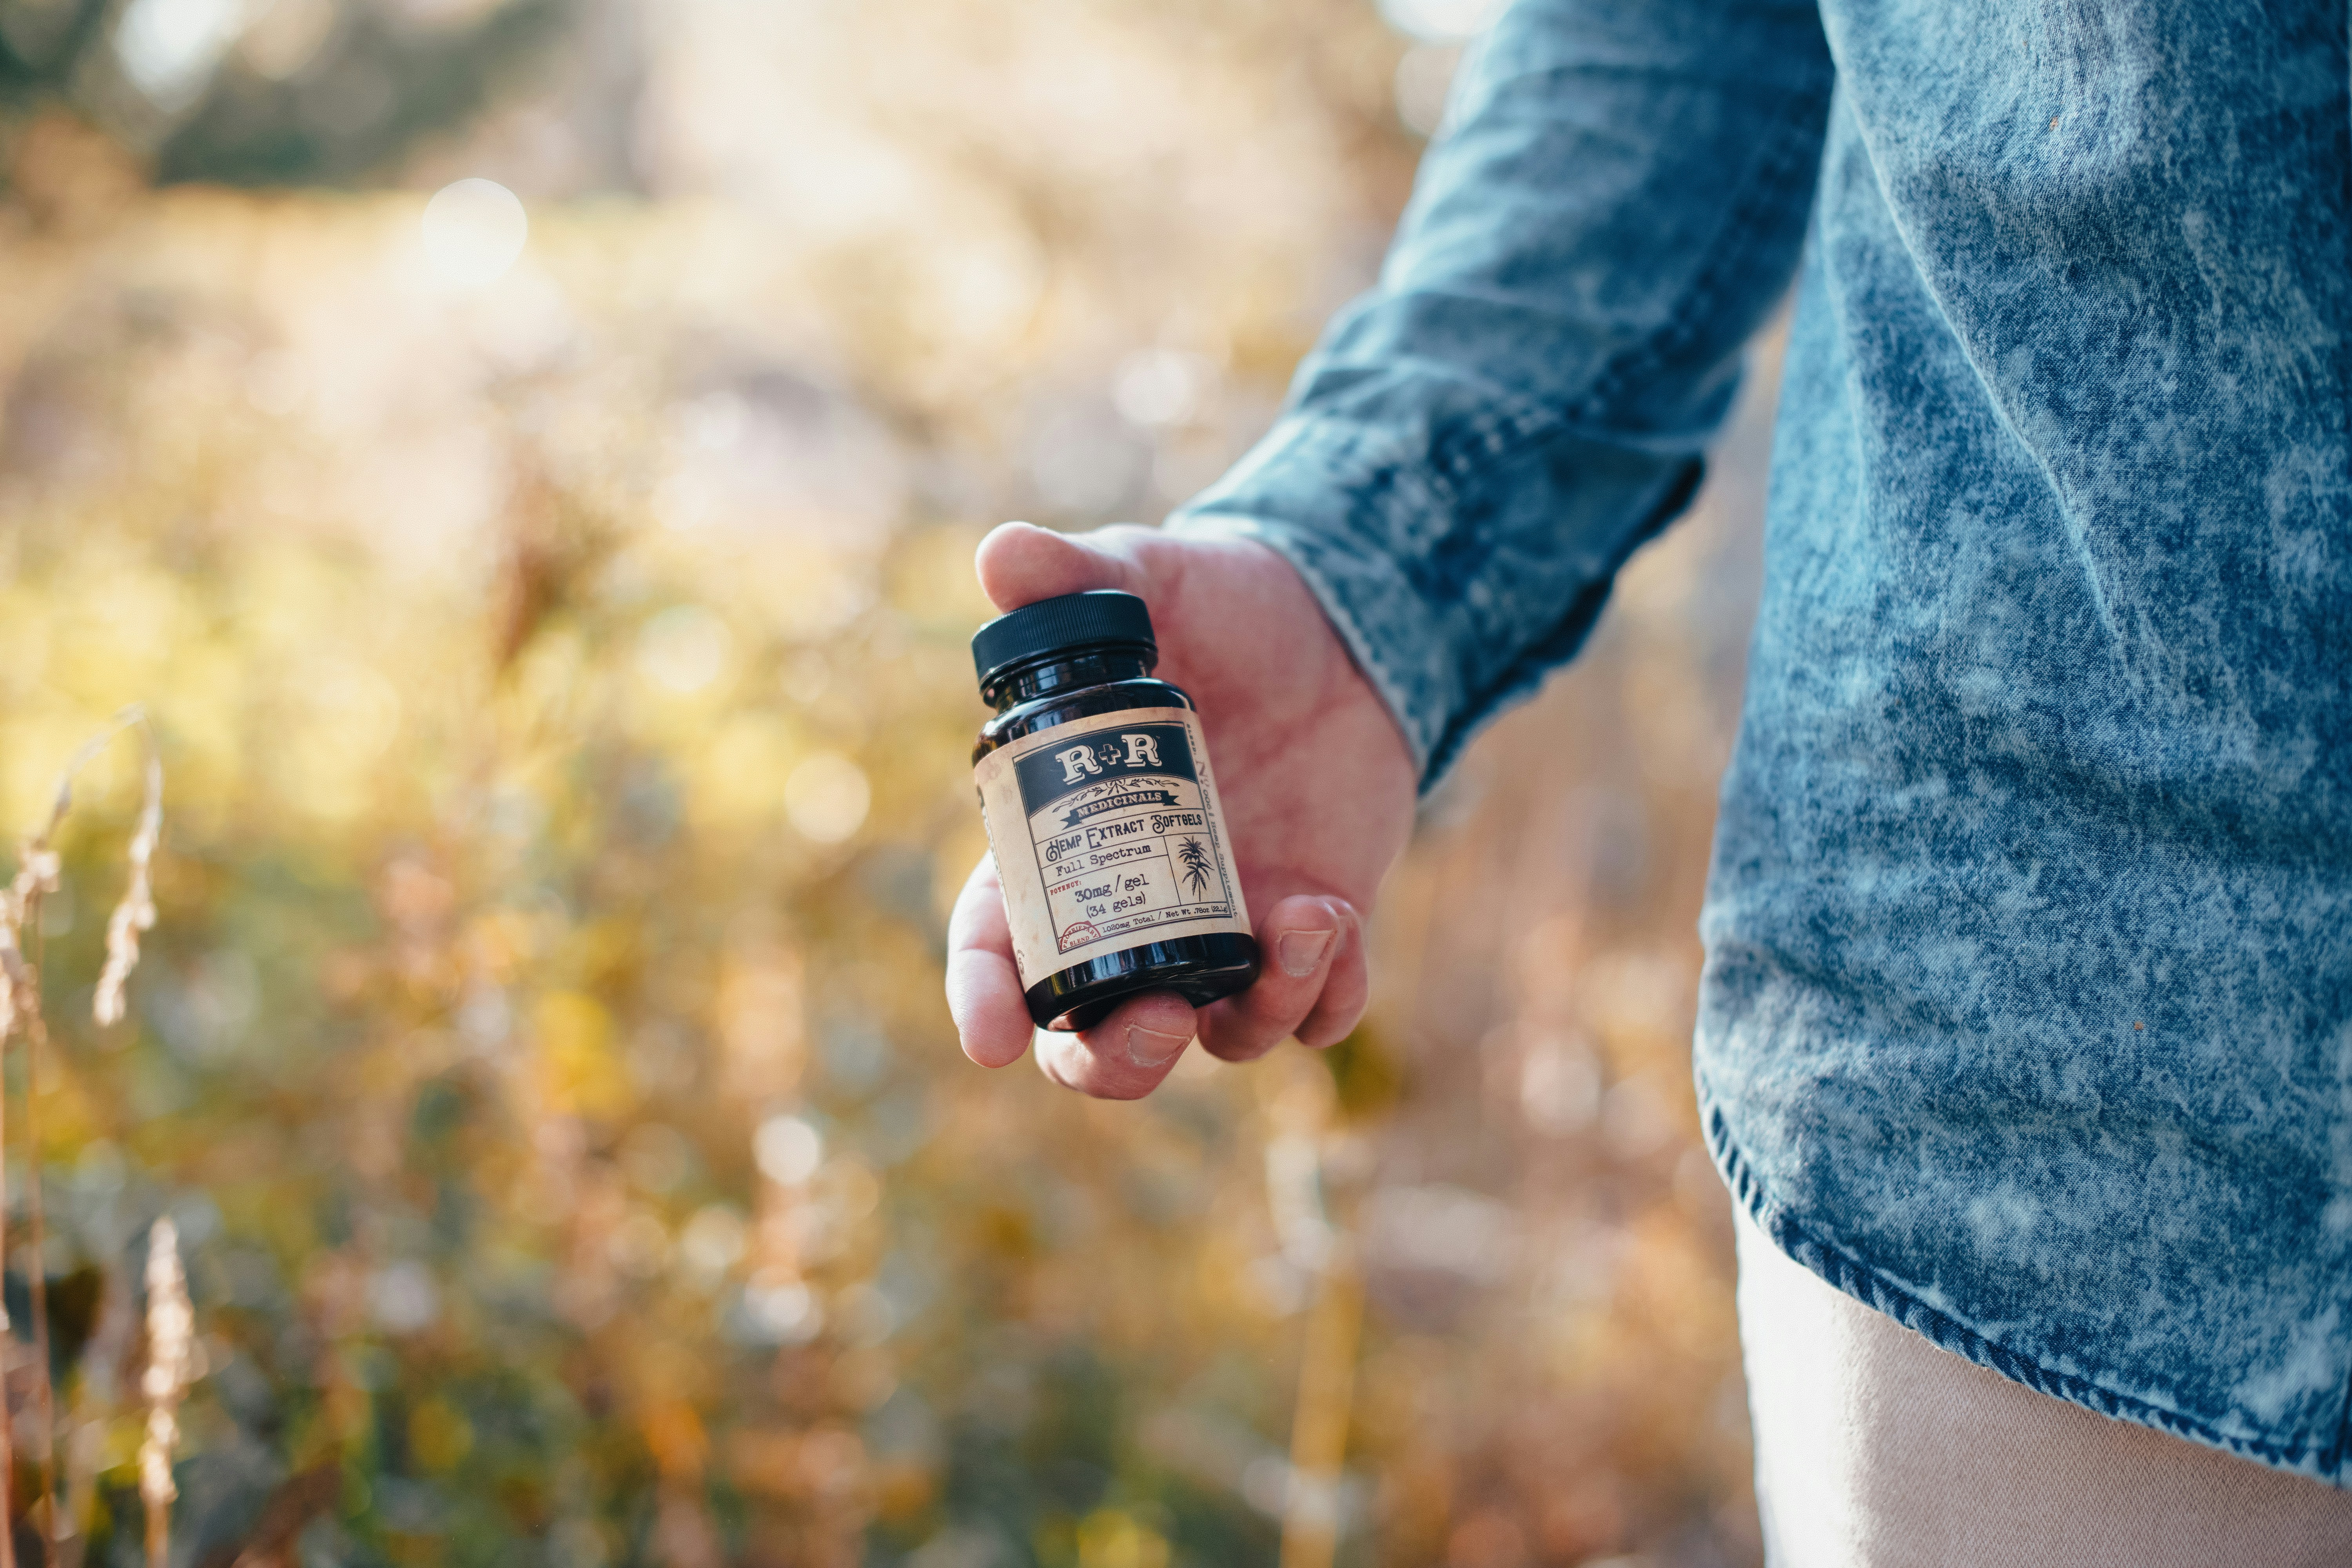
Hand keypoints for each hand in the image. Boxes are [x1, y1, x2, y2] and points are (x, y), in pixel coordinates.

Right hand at [946, 522, 1417, 1097]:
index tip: (992, 1038)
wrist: (1345, 623)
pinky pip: (1319, 1013)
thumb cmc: (1226, 605)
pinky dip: (1328, 995)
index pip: (1002, 946)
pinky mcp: (1313, 929)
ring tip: (1303, 920)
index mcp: (1068, 841)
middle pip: (1095, 1037)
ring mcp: (1226, 927)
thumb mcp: (1151, 578)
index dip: (986, 999)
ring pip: (1219, 1037)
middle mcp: (1138, 906)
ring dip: (1256, 1009)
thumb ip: (1076, 575)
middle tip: (1156, 1023)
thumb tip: (1002, 555)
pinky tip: (1339, 920)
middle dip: (1113, 1058)